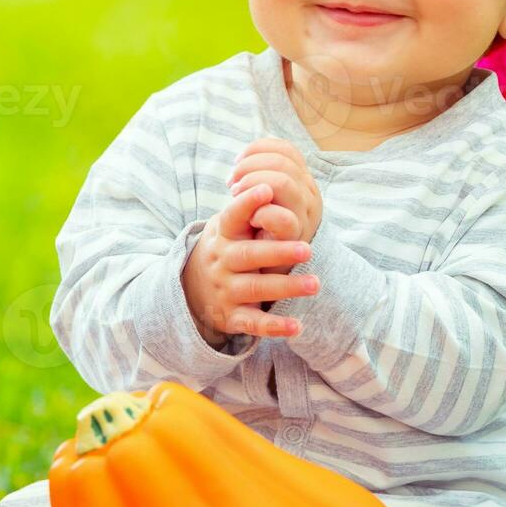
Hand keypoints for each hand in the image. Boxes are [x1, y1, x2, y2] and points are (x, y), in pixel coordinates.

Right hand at [181, 182, 318, 345]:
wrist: (191, 290)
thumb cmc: (225, 250)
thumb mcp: (227, 229)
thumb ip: (247, 211)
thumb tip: (274, 179)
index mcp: (223, 235)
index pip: (232, 215)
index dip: (247, 202)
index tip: (266, 188)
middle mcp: (221, 261)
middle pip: (249, 255)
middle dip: (278, 252)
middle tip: (307, 249)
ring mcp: (225, 290)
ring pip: (256, 289)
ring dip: (286, 288)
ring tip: (315, 284)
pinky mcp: (231, 317)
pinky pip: (253, 323)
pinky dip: (275, 326)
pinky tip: (297, 327)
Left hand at [226, 138, 322, 255]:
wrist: (269, 272)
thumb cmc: (261, 231)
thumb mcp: (266, 200)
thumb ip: (262, 179)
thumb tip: (241, 160)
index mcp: (303, 181)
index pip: (285, 149)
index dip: (257, 150)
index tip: (237, 163)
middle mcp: (309, 195)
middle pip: (281, 163)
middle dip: (249, 168)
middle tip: (233, 184)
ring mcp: (305, 216)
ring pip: (282, 182)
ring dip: (252, 185)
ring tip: (237, 197)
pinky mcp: (296, 238)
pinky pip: (281, 217)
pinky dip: (260, 213)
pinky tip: (250, 219)